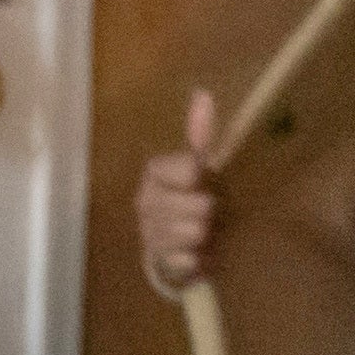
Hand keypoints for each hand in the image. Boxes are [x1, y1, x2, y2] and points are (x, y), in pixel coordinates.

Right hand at [135, 89, 223, 291]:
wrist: (177, 244)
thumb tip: (203, 93)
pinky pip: (186, 259)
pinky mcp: (158, 261)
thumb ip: (199, 133)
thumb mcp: (197, 165)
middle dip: (209, 210)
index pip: (188, 169)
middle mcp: (145, 201)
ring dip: (207, 233)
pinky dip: (198, 258)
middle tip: (209, 211)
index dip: (201, 177)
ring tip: (205, 231)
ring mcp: (149, 233)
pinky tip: (198, 252)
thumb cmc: (191, 197)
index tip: (202, 179)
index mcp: (155, 173)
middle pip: (197, 205)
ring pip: (194, 232)